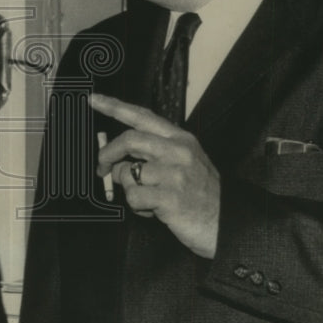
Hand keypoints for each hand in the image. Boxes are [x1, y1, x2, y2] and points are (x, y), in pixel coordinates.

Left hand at [90, 93, 219, 258]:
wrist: (228, 223)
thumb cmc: (203, 193)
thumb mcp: (186, 161)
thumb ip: (155, 151)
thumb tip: (119, 152)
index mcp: (180, 139)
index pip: (142, 116)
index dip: (115, 106)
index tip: (95, 100)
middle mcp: (178, 152)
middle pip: (130, 140)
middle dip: (108, 152)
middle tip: (101, 166)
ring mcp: (174, 174)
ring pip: (129, 172)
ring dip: (128, 187)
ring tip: (144, 197)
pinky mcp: (170, 198)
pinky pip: (134, 197)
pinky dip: (136, 206)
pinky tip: (151, 210)